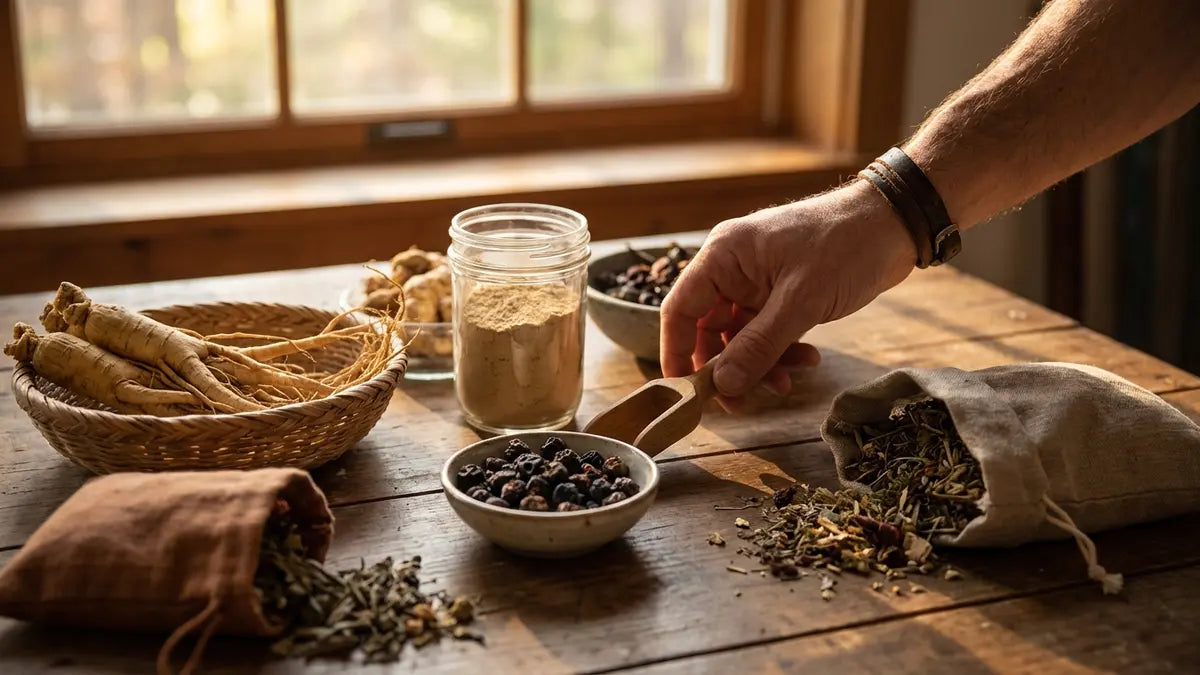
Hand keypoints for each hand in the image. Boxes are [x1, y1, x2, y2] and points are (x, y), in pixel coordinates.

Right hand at [660, 180, 916, 402]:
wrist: (895, 223)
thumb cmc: (845, 245)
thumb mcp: (801, 301)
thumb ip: (759, 345)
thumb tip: (723, 385)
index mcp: (723, 256)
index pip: (679, 309)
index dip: (676, 352)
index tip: (685, 392)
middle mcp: (732, 268)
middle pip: (708, 329)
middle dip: (727, 367)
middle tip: (743, 402)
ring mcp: (757, 281)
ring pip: (740, 336)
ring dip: (760, 363)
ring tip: (788, 383)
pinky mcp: (781, 293)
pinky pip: (767, 332)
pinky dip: (782, 351)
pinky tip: (808, 360)